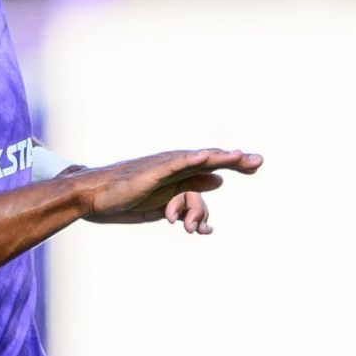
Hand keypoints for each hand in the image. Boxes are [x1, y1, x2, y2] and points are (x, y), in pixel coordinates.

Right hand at [81, 147, 261, 231]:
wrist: (97, 196)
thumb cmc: (127, 198)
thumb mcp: (167, 199)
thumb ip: (191, 190)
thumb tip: (218, 181)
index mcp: (179, 174)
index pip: (211, 167)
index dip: (234, 164)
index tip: (256, 165)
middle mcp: (175, 165)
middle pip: (210, 160)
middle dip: (235, 160)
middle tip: (259, 162)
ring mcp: (164, 166)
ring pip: (196, 161)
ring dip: (218, 157)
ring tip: (239, 156)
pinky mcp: (152, 171)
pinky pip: (174, 164)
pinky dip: (190, 159)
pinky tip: (205, 157)